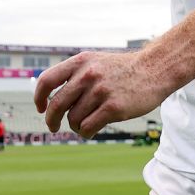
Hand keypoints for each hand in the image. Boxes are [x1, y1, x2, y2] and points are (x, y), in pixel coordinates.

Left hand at [32, 51, 170, 138]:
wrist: (155, 69)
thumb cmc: (123, 69)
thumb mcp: (96, 62)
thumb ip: (75, 74)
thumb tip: (51, 99)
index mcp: (80, 62)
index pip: (47, 80)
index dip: (39, 97)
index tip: (40, 108)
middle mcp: (87, 75)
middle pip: (56, 105)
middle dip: (51, 120)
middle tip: (54, 127)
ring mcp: (100, 91)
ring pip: (73, 119)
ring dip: (76, 126)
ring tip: (86, 123)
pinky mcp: (113, 107)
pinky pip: (88, 127)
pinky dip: (86, 132)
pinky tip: (91, 130)